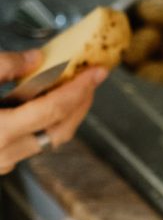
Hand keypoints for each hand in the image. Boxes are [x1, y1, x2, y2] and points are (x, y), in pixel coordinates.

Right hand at [0, 50, 107, 173]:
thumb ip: (4, 66)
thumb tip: (36, 58)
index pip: (54, 109)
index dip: (79, 88)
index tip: (97, 73)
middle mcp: (4, 153)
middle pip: (61, 129)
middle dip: (81, 103)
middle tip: (92, 80)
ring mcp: (3, 161)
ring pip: (50, 139)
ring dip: (67, 114)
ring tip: (75, 89)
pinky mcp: (0, 160)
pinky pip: (35, 142)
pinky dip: (48, 123)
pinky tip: (48, 103)